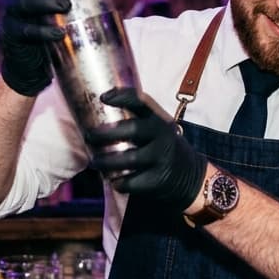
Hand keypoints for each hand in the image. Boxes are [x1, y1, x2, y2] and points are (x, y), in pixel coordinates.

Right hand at [0, 0, 71, 96]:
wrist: (28, 67)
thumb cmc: (47, 31)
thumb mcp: (53, 7)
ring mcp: (8, 15)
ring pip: (24, 4)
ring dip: (46, 2)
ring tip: (66, 6)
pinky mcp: (10, 36)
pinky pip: (26, 32)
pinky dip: (44, 32)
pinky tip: (59, 33)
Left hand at [86, 88, 206, 212]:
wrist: (190, 175)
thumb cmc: (160, 147)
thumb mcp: (156, 129)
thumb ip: (135, 121)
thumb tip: (95, 114)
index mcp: (159, 119)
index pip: (142, 101)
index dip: (122, 96)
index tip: (103, 97)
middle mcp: (163, 135)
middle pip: (133, 129)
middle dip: (106, 132)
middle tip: (88, 136)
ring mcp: (162, 158)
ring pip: (129, 159)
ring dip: (107, 161)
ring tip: (94, 163)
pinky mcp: (159, 179)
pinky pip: (133, 182)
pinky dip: (119, 182)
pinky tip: (113, 181)